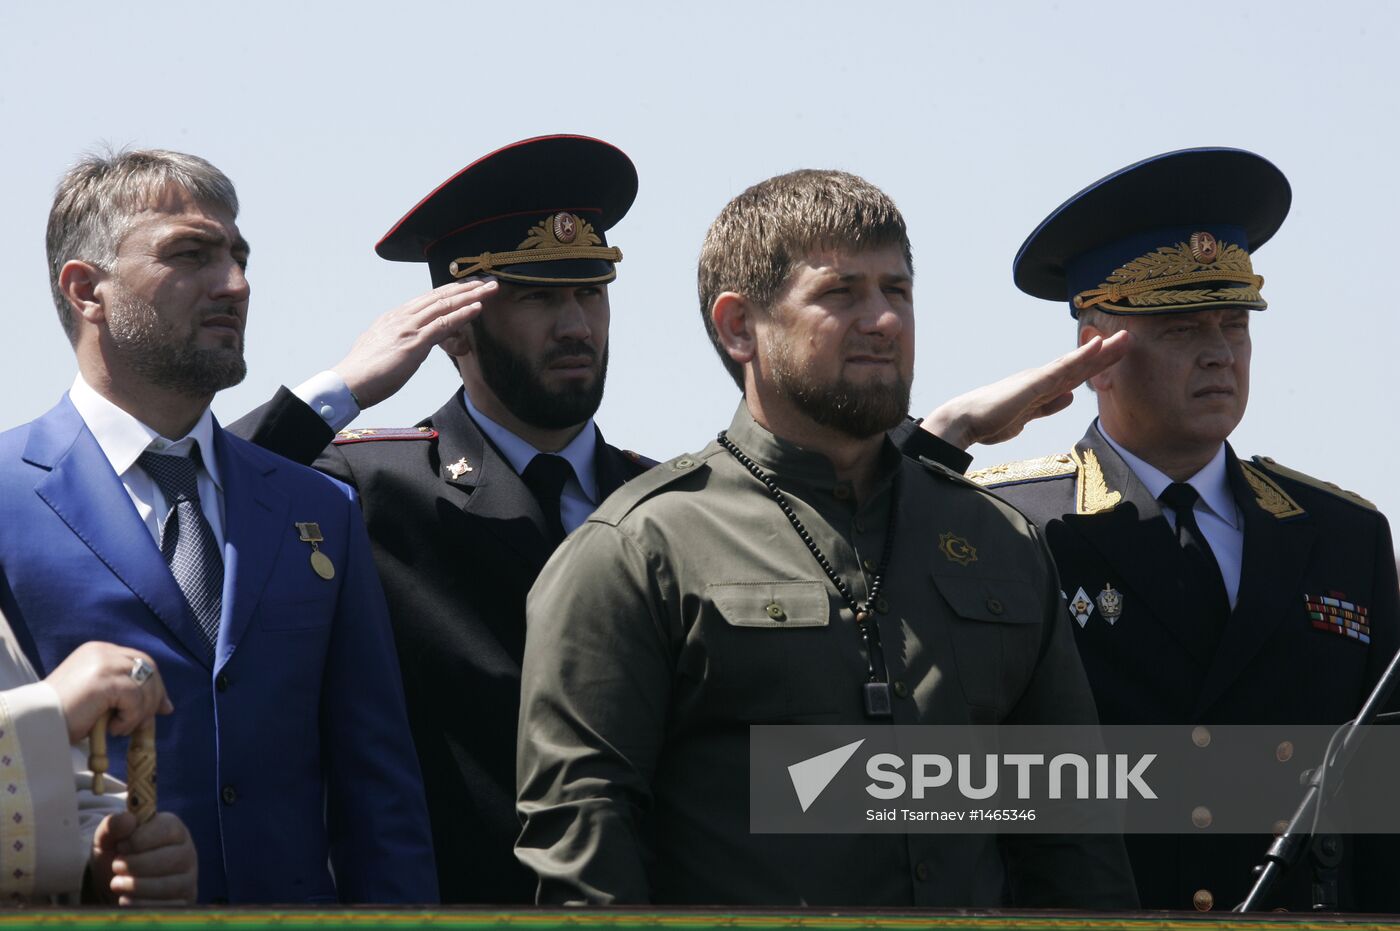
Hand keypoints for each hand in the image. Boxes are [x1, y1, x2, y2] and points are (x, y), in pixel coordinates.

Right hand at [45, 643, 171, 744]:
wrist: (36, 725)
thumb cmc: (65, 716)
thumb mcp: (102, 700)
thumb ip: (129, 694)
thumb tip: (166, 706)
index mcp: (99, 651)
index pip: (141, 661)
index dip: (156, 684)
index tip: (163, 708)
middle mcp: (103, 651)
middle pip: (148, 668)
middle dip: (155, 697)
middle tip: (148, 722)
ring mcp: (103, 663)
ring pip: (145, 685)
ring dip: (140, 713)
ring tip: (121, 728)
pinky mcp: (104, 679)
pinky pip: (135, 698)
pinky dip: (130, 718)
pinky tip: (113, 728)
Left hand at [91, 811, 196, 905]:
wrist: (118, 886)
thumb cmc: (118, 856)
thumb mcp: (108, 839)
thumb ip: (113, 825)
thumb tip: (128, 819)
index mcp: (173, 829)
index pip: (167, 830)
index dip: (139, 839)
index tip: (120, 847)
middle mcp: (186, 851)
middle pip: (172, 858)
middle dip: (137, 865)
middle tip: (115, 867)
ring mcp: (188, 877)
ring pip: (171, 884)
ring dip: (138, 886)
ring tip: (116, 884)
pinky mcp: (184, 899)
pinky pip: (169, 906)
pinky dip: (143, 904)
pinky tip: (126, 900)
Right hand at [332, 278, 498, 408]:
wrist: (348, 383)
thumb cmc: (364, 373)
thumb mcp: (383, 350)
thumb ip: (398, 342)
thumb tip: (408, 345)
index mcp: (394, 318)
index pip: (426, 299)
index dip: (449, 292)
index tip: (466, 287)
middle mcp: (401, 317)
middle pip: (438, 297)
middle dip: (464, 288)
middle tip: (485, 282)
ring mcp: (408, 328)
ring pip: (444, 305)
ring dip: (470, 296)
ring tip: (490, 290)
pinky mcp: (413, 343)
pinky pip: (443, 324)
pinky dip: (462, 314)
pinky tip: (477, 308)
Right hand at [918, 331, 1132, 448]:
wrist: (965, 420)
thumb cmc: (989, 420)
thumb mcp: (1026, 416)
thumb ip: (1048, 406)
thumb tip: (1069, 397)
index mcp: (1041, 387)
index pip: (1075, 375)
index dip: (1097, 364)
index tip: (1116, 354)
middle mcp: (1041, 378)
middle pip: (1080, 365)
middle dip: (1106, 353)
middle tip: (1129, 338)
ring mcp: (1038, 379)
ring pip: (1076, 363)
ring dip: (1101, 350)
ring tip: (1124, 338)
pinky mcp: (1033, 383)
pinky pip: (1062, 368)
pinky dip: (1081, 356)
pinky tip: (1097, 346)